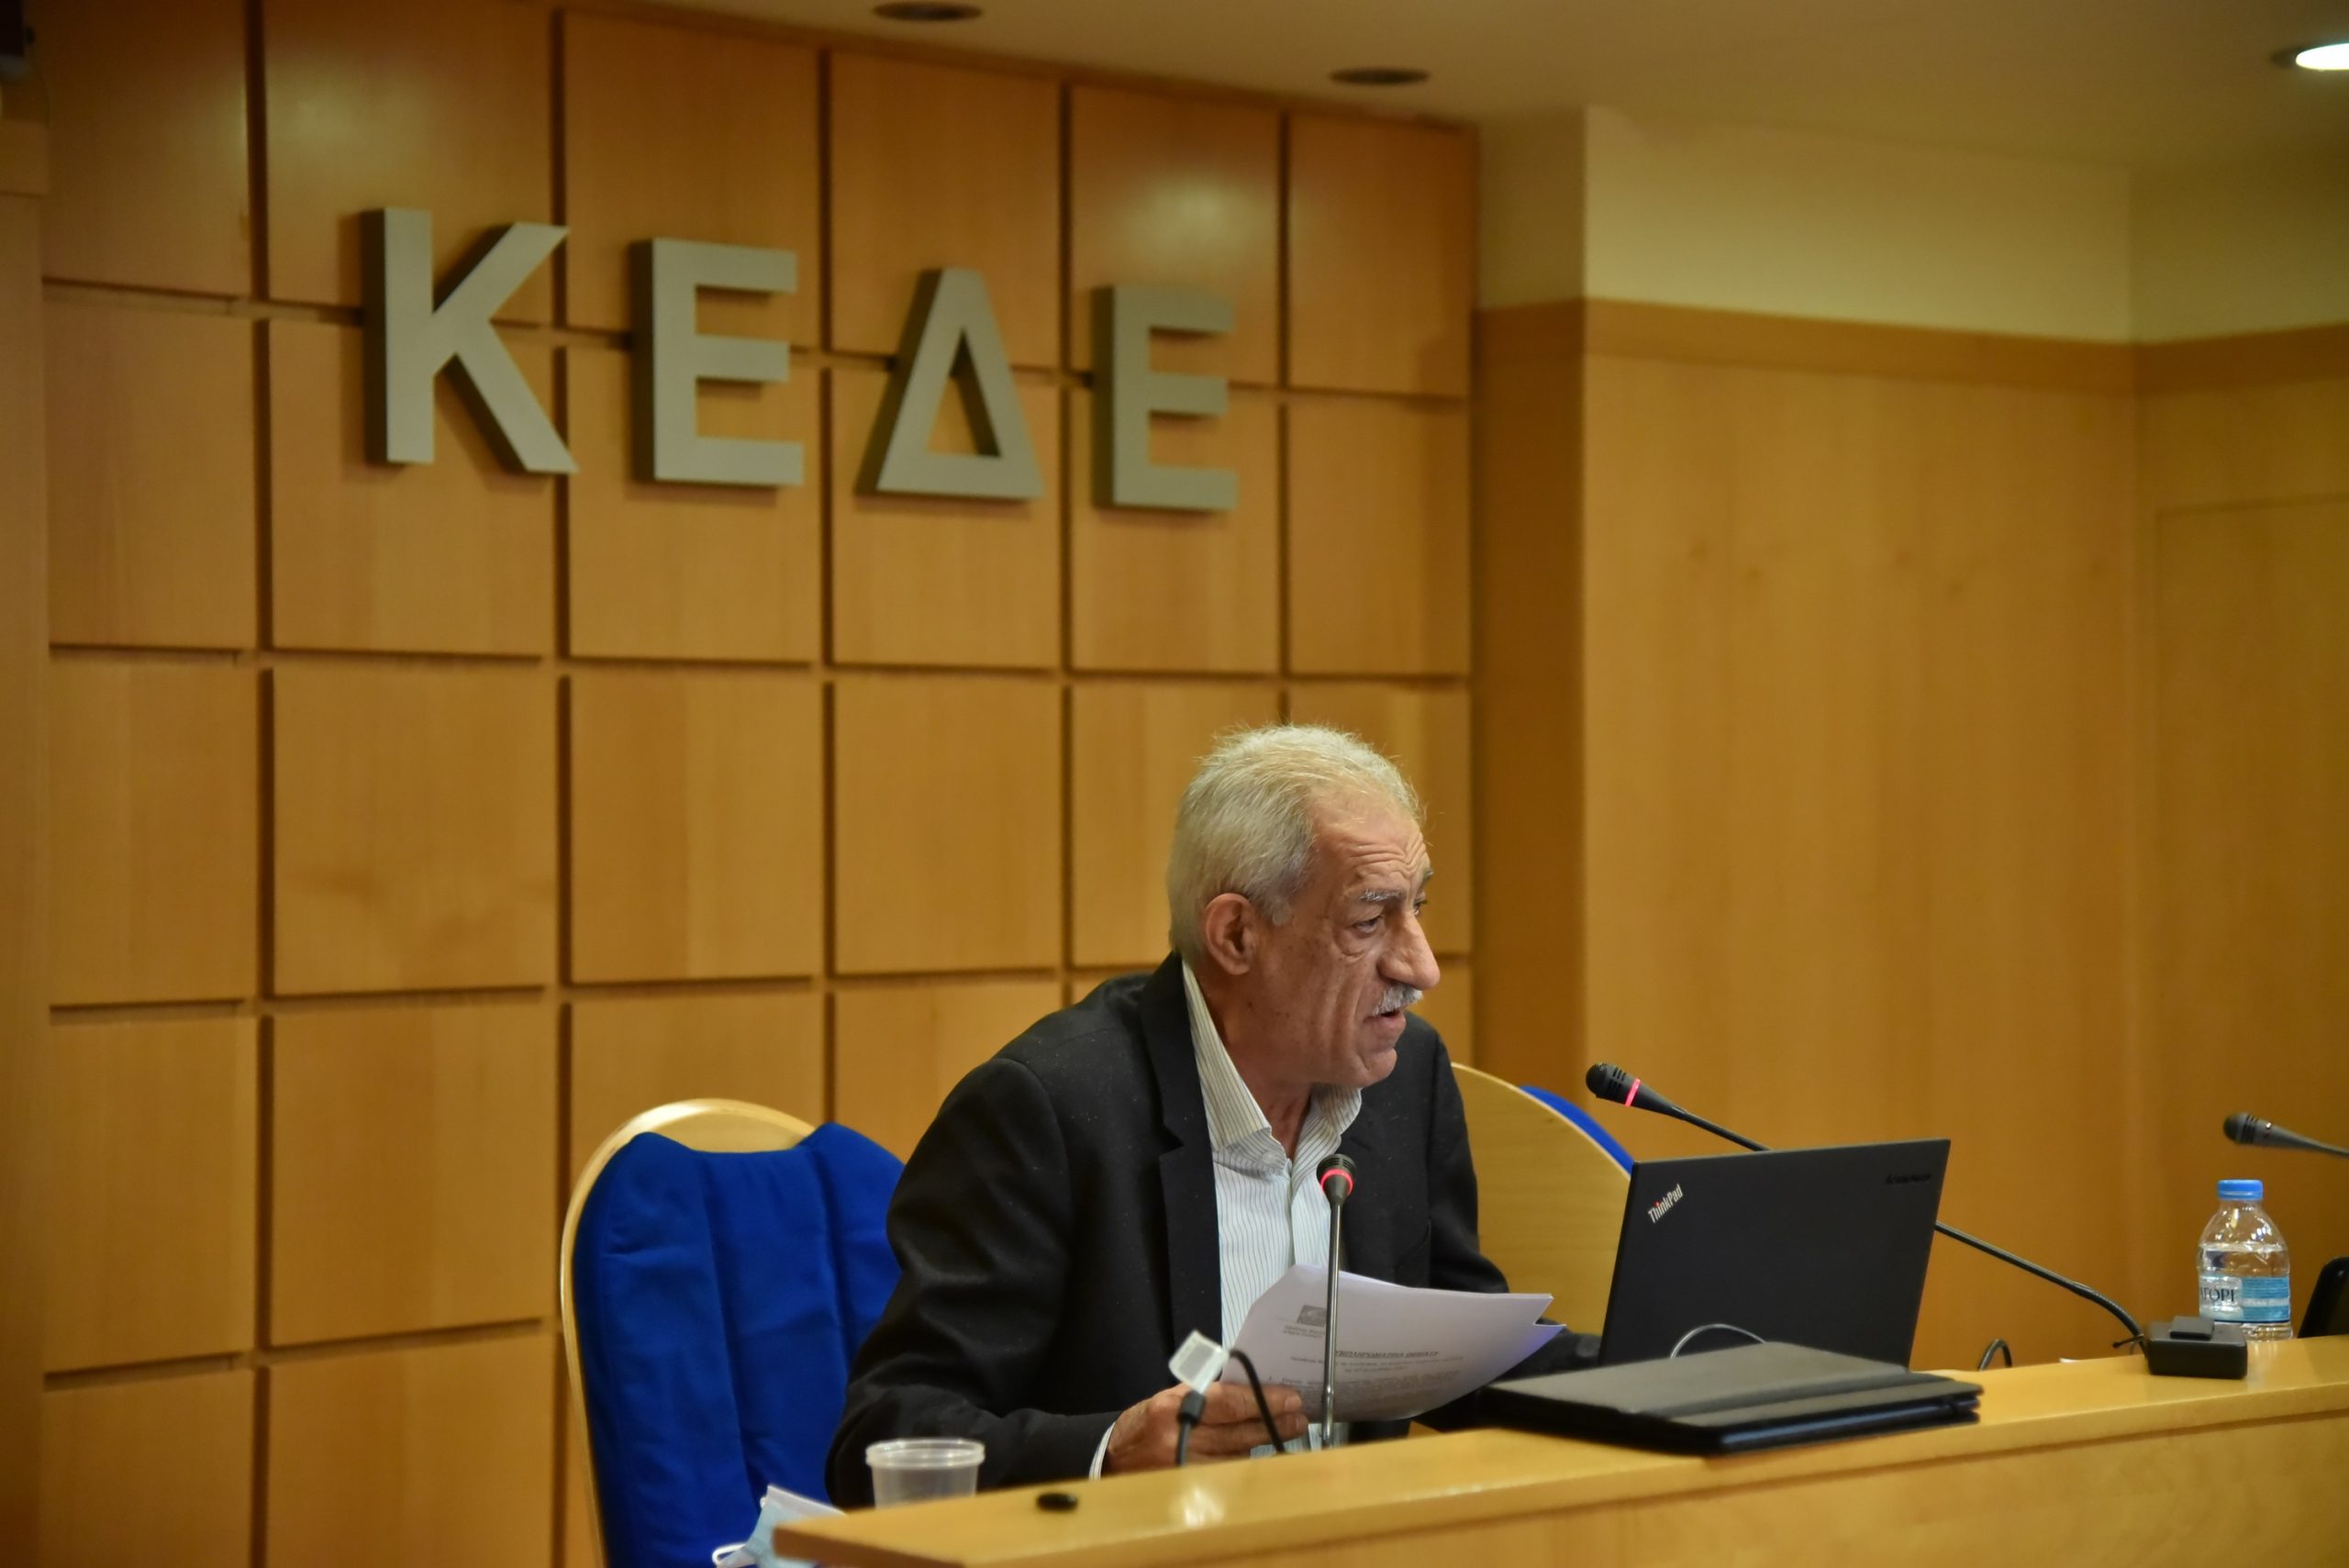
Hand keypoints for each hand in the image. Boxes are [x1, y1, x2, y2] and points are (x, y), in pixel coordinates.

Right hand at [1104, 1380, 1306, 1472]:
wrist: (1112, 1458)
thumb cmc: (1145, 1423)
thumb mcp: (1170, 1398)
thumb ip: (1206, 1397)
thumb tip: (1250, 1395)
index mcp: (1173, 1407)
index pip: (1228, 1402)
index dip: (1263, 1400)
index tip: (1290, 1398)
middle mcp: (1178, 1439)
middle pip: (1238, 1432)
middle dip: (1272, 1423)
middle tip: (1299, 1417)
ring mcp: (1183, 1469)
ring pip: (1237, 1457)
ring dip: (1265, 1444)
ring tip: (1289, 1433)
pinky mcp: (1187, 1490)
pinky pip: (1226, 1477)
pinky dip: (1247, 1465)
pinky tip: (1265, 1457)